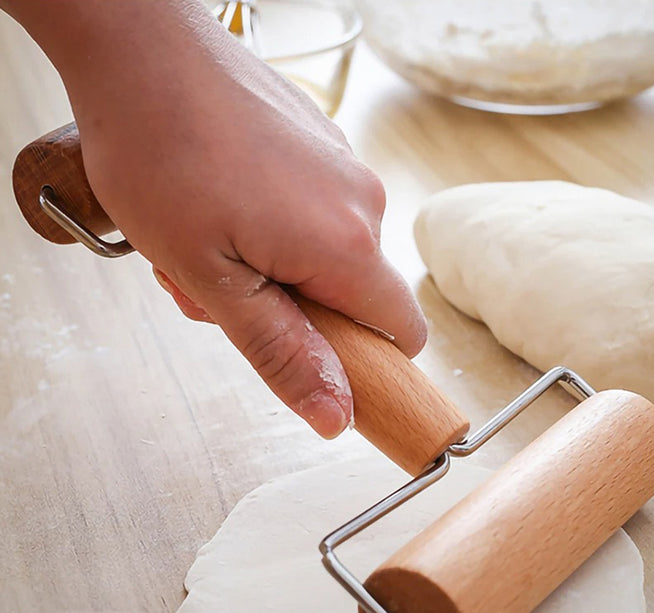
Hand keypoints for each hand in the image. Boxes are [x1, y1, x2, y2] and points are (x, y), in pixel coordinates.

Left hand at [4, 0, 426, 438]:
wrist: (140, 45)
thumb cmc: (160, 150)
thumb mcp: (212, 279)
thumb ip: (281, 353)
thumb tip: (335, 415)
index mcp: (347, 246)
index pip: (402, 334)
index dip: (367, 363)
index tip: (315, 360)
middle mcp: (363, 204)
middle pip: (353, 297)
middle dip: (292, 312)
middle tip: (220, 288)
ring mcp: (345, 167)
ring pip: (327, 254)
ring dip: (273, 267)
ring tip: (206, 240)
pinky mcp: (323, 145)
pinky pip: (315, 210)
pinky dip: (273, 225)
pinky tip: (220, 201)